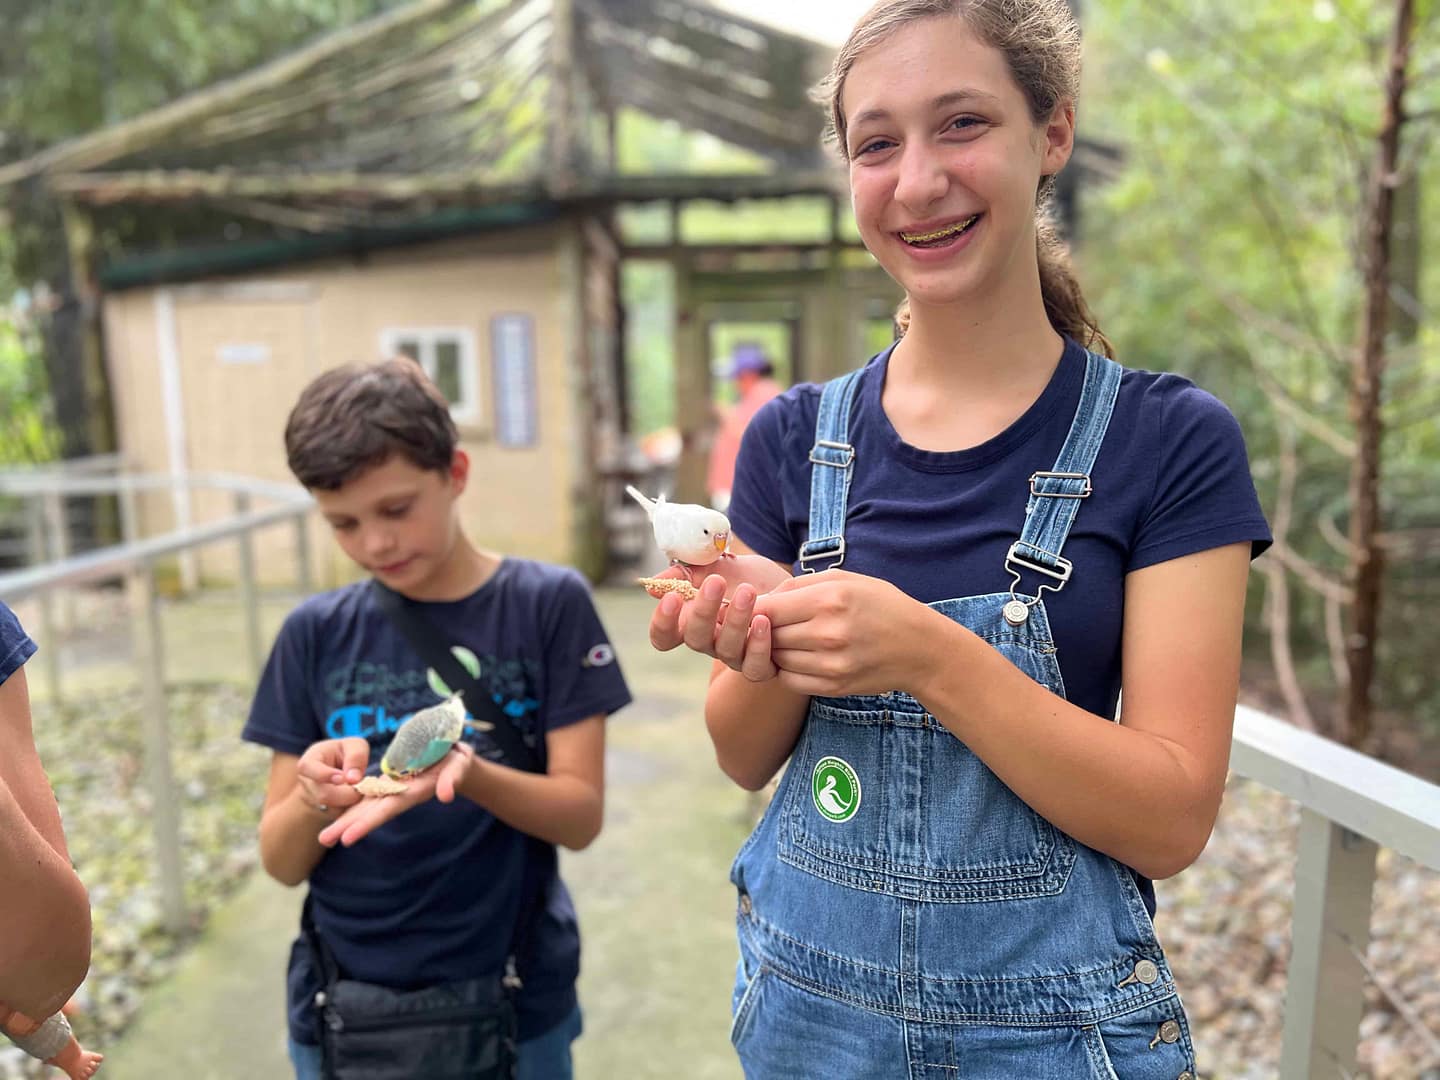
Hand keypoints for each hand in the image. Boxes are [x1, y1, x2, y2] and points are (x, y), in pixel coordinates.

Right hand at [295, 738, 371, 815]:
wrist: (338, 770)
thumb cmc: (346, 754)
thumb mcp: (355, 746)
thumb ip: (356, 756)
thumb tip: (354, 779)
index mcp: (309, 761)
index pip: (307, 767)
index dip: (324, 775)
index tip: (342, 779)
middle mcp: (307, 782)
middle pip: (323, 794)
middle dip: (347, 793)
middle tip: (361, 787)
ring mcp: (313, 800)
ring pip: (333, 808)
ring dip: (351, 800)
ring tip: (360, 789)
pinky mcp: (324, 813)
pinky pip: (340, 815)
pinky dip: (352, 808)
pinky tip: (358, 797)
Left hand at [317, 744, 474, 847]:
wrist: (456, 756)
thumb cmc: (458, 759)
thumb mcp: (460, 765)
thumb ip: (453, 778)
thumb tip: (446, 796)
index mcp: (415, 790)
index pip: (387, 809)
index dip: (367, 823)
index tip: (346, 838)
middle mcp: (402, 793)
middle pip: (372, 812)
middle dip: (349, 825)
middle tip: (323, 840)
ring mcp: (396, 788)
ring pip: (367, 805)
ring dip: (347, 819)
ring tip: (324, 837)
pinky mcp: (393, 781)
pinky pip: (370, 794)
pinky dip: (353, 804)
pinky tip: (337, 812)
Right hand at [646, 556, 790, 681]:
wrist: (784, 587)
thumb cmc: (745, 577)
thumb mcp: (716, 566)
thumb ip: (687, 572)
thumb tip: (654, 585)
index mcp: (691, 622)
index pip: (664, 635)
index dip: (662, 622)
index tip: (672, 596)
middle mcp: (710, 643)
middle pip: (695, 639)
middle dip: (703, 610)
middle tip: (716, 581)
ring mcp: (735, 656)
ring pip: (726, 650)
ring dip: (736, 621)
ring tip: (748, 592)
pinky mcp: (762, 664)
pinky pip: (755, 667)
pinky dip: (759, 646)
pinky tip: (764, 620)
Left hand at [756, 570, 940, 696]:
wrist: (919, 648)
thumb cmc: (881, 606)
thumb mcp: (845, 580)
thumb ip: (800, 585)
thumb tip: (761, 598)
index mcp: (829, 600)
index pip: (767, 609)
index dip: (754, 608)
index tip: (757, 606)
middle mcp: (828, 633)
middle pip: (768, 634)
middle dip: (765, 628)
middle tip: (776, 621)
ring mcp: (831, 664)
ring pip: (777, 658)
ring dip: (777, 649)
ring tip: (795, 637)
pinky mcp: (833, 687)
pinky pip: (790, 680)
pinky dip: (788, 669)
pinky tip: (802, 656)